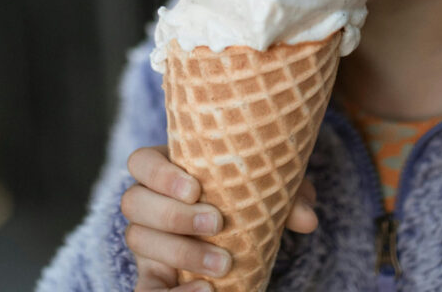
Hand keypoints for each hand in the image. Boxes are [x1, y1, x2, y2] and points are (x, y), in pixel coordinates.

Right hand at [123, 145, 317, 291]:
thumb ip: (287, 196)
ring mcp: (146, 238)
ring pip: (138, 239)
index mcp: (166, 168)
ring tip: (224, 264)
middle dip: (175, 215)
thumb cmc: (247, 194)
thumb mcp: (267, 188)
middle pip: (134, 202)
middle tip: (217, 223)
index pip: (141, 162)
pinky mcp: (152, 273)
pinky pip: (145, 287)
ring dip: (181, 253)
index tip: (196, 188)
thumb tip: (307, 219)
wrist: (238, 228)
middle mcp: (146, 201)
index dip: (160, 174)